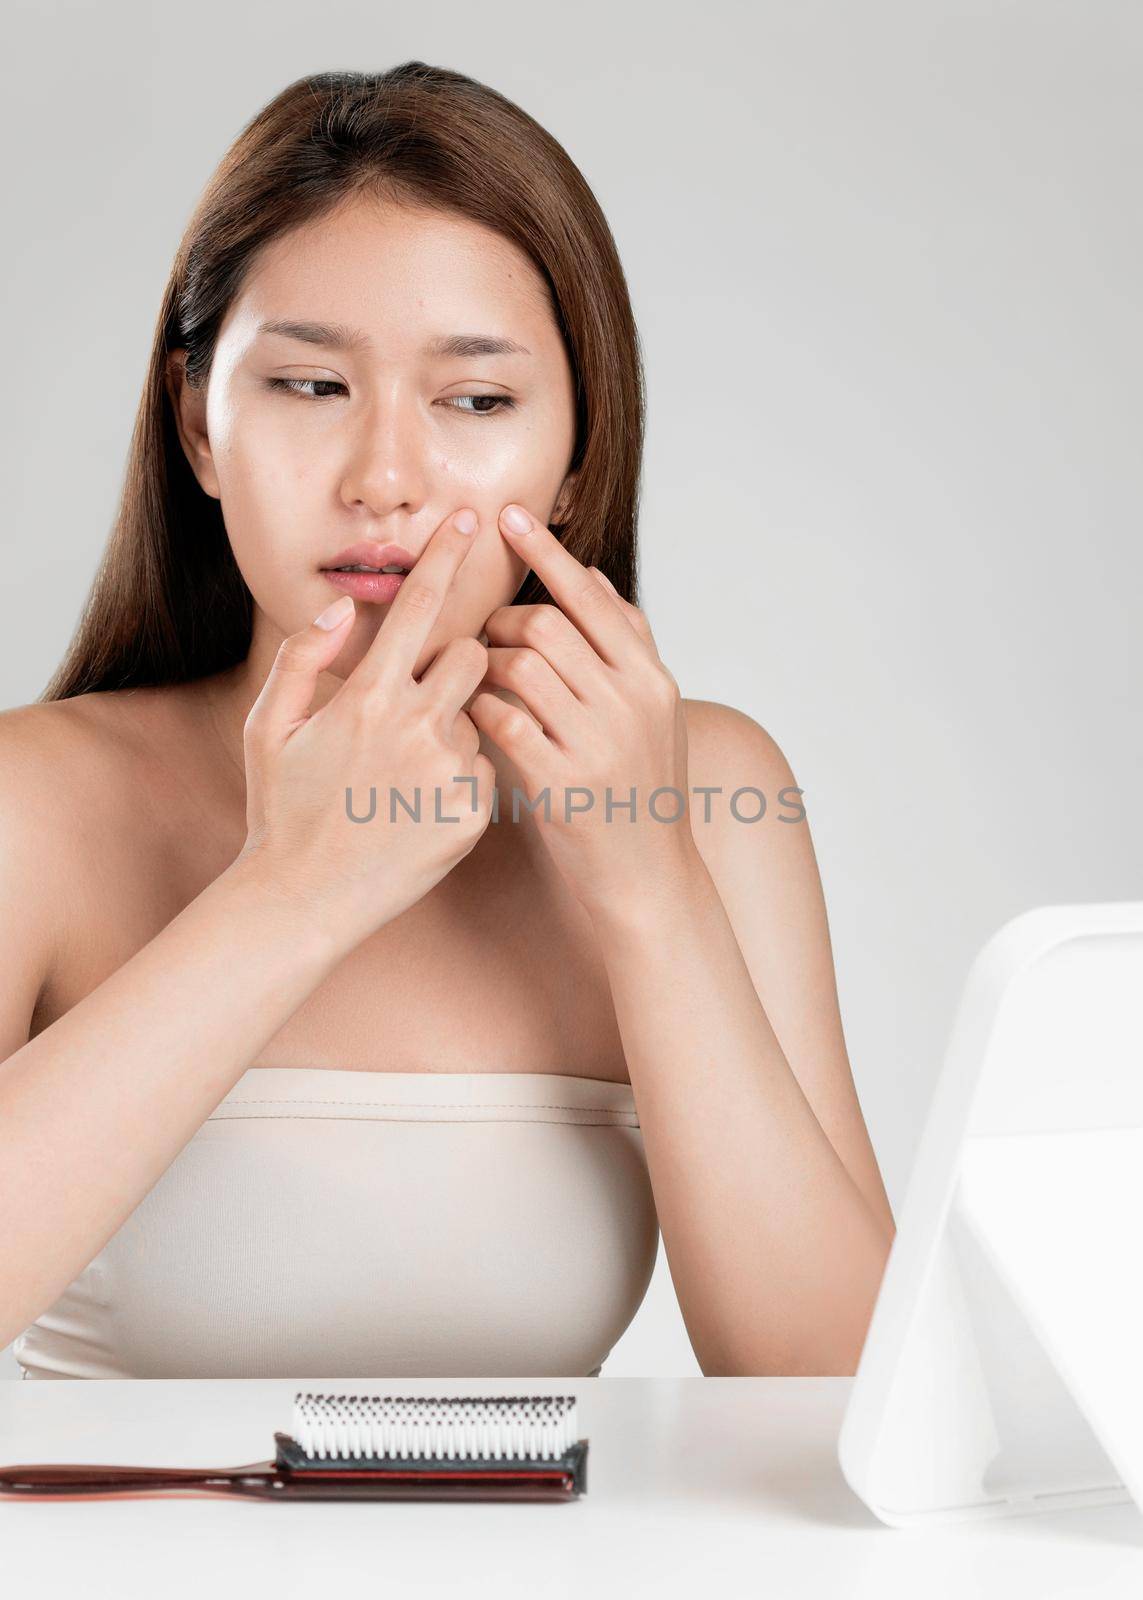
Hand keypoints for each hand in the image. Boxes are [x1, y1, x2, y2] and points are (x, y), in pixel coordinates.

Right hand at [237, 509, 494, 950]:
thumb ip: (302, 658)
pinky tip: (417, 807)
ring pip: (478, 718)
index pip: (419, 608)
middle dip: (458, 663)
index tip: (473, 520)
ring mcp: (449, 773)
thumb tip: (340, 608)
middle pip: (474, 657)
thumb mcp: (269, 727)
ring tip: (402, 774)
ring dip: (452, 729)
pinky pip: (483, 770)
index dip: (447, 557)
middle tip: (420, 697)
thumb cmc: (280, 810)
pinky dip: (458, 778)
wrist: (304, 900)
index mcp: (367, 698)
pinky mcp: (473, 814)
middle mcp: (417, 728)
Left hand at [466, 502, 700, 921]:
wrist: (650, 881)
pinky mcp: (561, 785)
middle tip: (486, 635)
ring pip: (518, 665)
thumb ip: (628, 647)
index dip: (547, 552)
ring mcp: (597, 744)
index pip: (591, 596)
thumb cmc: (642, 791)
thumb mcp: (655, 715)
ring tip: (477, 679)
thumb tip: (595, 579)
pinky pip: (501, 721)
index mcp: (651, 680)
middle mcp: (630, 704)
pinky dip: (477, 709)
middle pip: (547, 623)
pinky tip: (471, 717)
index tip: (510, 515)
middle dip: (503, 620)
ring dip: (484, 663)